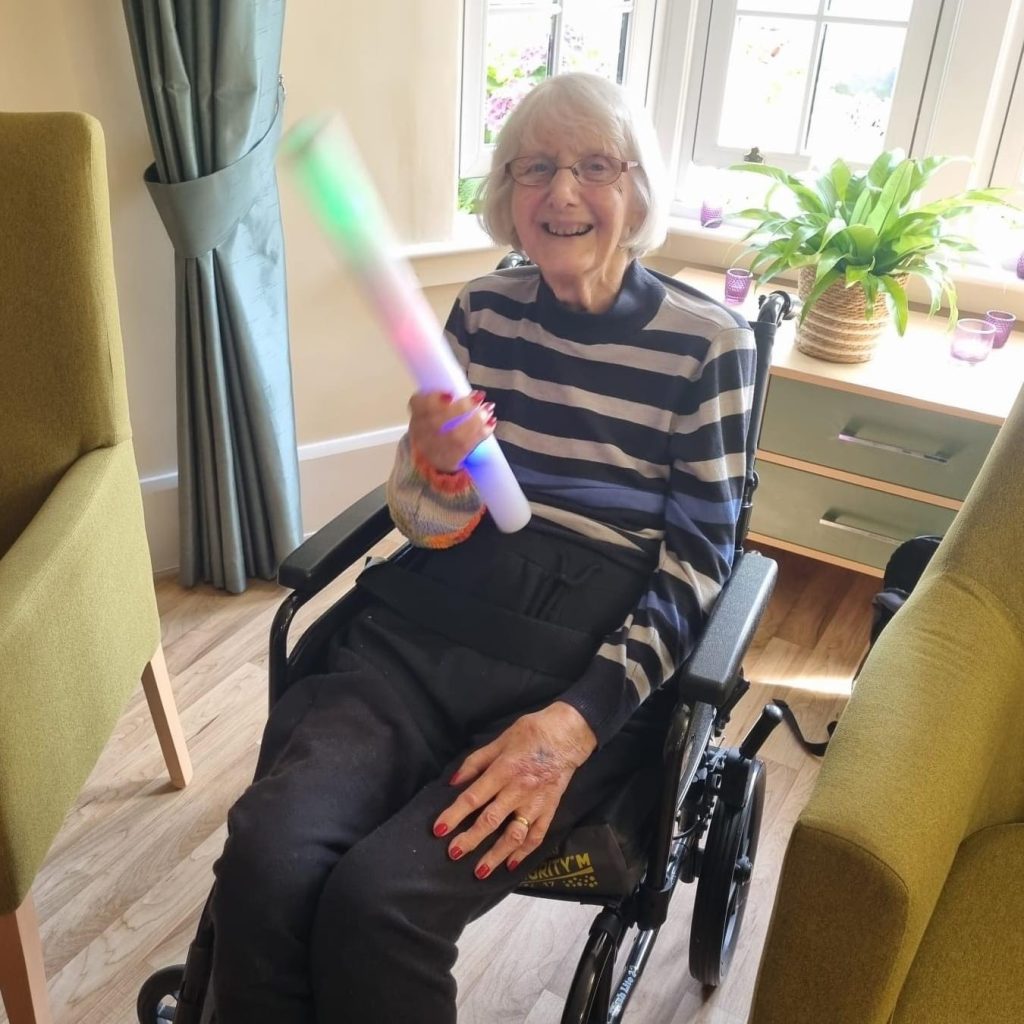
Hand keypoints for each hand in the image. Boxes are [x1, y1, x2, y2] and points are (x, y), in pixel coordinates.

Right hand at [408, 390, 494, 473]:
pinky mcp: (450, 460)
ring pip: (454, 435)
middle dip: (461, 407)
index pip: (417, 404)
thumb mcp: (433, 415)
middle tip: (478, 398)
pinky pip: (466, 447)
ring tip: (487, 411)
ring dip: (474, 421)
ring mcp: (435, 449)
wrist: (435, 460)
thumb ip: (446, 402)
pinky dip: (481, 433)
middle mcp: (422, 434)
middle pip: (437, 421)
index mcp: (417, 417)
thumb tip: (472, 393)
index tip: (451, 394)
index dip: (433, 398)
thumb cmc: (438, 431)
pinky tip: (490, 424)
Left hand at [432, 702, 597, 878]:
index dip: (455, 815)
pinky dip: (524, 852)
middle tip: (453, 853)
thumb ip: (476, 762)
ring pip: (514, 834)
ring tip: (480, 871)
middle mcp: (518, 790)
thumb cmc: (530, 733)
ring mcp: (536, 803)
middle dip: (470, 840)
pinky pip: (537, 835)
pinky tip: (510, 864)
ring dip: (496, 854)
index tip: (439, 830)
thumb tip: (454, 782)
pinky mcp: (550, 809)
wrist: (567, 734)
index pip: (474, 797)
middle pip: (491, 820)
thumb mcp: (500, 740)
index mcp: (504, 770)